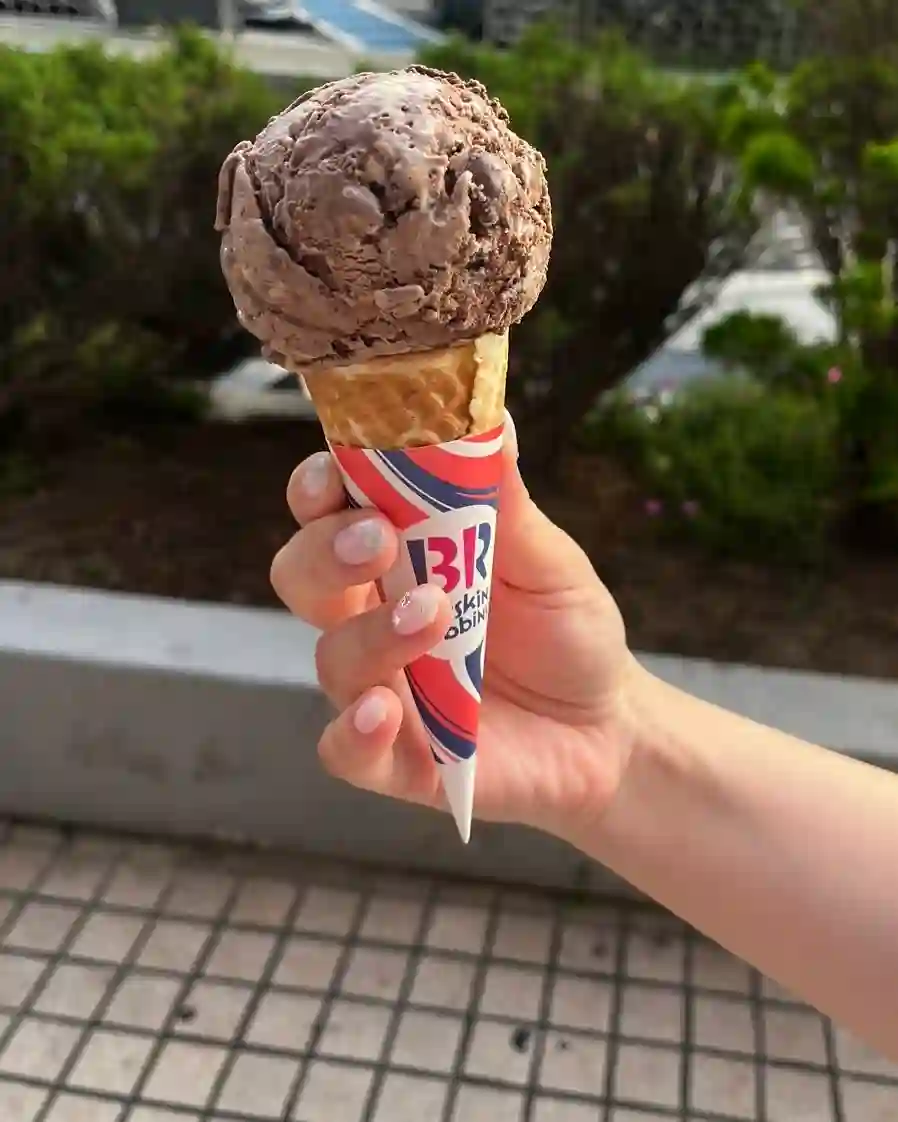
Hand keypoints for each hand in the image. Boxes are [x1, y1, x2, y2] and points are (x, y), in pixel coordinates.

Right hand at [271, 414, 641, 838]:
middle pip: (302, 576)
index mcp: (400, 558)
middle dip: (325, 552)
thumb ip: (506, 502)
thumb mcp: (548, 561)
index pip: (329, 513)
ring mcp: (381, 688)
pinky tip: (383, 713)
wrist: (609, 727)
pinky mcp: (399, 758)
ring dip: (368, 635)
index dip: (318, 489)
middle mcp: (373, 617)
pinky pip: (346, 750)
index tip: (335, 474)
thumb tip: (494, 414)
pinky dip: (353, 733)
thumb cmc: (569, 630)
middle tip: (377, 540)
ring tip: (434, 615)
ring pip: (329, 658)